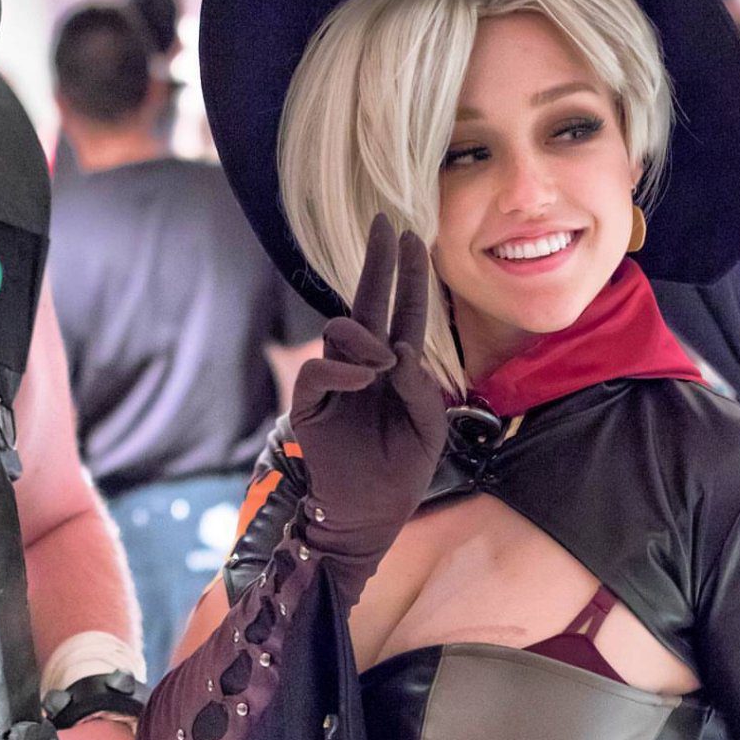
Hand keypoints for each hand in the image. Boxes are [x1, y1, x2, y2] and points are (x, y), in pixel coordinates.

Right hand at [290, 215, 446, 603]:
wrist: (368, 516)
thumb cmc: (401, 474)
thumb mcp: (429, 430)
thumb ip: (421, 387)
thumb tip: (396, 349)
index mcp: (397, 369)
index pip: (404, 313)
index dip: (408, 276)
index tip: (411, 236)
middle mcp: (364, 366)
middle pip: (369, 302)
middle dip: (378, 263)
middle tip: (384, 224)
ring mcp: (336, 382)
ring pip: (341, 330)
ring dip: (365, 337)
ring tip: (382, 365)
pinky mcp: (310, 403)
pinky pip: (319, 369)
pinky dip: (341, 369)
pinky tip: (363, 377)